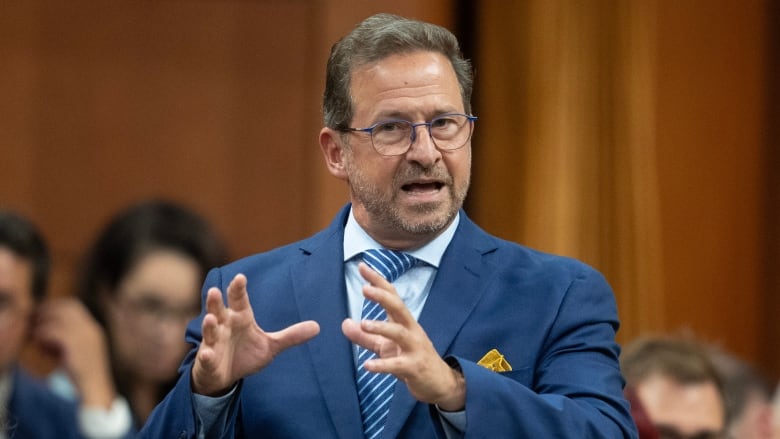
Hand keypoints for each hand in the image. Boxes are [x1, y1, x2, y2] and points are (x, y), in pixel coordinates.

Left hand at [35, 298, 116, 408]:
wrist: (95, 388)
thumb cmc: (84, 374)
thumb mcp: (79, 352)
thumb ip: (68, 339)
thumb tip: (46, 331)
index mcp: (93, 328)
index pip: (74, 305)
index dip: (56, 306)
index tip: (42, 315)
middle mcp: (91, 328)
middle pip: (66, 307)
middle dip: (48, 312)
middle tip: (34, 322)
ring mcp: (84, 335)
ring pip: (58, 318)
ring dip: (44, 325)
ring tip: (36, 337)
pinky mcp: (75, 344)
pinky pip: (53, 332)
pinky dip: (43, 336)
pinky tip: (40, 345)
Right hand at [192, 274, 319, 395]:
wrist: (225, 377)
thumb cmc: (245, 355)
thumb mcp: (271, 346)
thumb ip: (291, 336)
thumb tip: (318, 327)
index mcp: (240, 318)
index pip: (239, 301)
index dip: (238, 289)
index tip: (240, 277)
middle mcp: (224, 326)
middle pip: (219, 310)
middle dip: (216, 302)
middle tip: (215, 291)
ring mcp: (214, 343)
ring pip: (210, 331)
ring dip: (209, 325)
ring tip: (211, 319)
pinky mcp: (208, 360)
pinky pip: (206, 357)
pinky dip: (206, 356)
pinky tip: (207, 354)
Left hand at [341, 263, 464, 410]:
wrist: (438, 383)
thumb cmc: (411, 359)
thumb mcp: (385, 347)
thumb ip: (365, 336)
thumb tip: (344, 323)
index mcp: (403, 321)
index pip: (391, 295)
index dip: (377, 281)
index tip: (362, 266)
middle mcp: (411, 329)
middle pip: (398, 307)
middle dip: (383, 296)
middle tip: (364, 288)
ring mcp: (414, 348)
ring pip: (399, 333)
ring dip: (382, 327)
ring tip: (364, 323)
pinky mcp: (414, 367)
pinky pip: (398, 364)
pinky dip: (383, 365)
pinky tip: (367, 365)